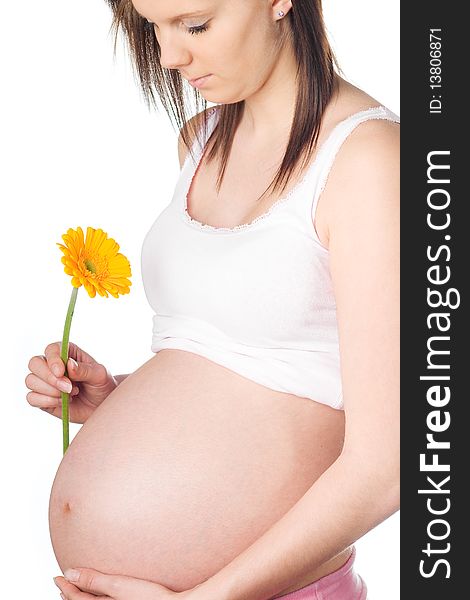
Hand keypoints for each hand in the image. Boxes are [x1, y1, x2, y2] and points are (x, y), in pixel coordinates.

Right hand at [26, 341, 118, 423]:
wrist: (102, 406)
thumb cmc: (102, 386)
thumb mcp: (99, 375)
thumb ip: (85, 369)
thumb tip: (69, 364)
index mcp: (67, 353)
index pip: (51, 349)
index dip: (53, 360)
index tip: (61, 372)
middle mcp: (52, 365)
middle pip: (34, 363)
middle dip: (49, 377)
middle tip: (69, 388)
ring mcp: (45, 382)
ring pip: (30, 381)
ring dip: (50, 391)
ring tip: (71, 394)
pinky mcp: (42, 398)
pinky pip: (31, 398)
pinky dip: (46, 401)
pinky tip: (62, 403)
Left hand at [53, 568, 193, 599]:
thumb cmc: (150, 598)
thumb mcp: (119, 586)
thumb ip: (94, 580)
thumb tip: (69, 573)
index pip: (75, 599)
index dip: (64, 587)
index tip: (57, 576)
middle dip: (70, 594)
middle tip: (62, 583)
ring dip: (82, 598)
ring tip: (78, 589)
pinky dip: (95, 599)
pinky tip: (103, 594)